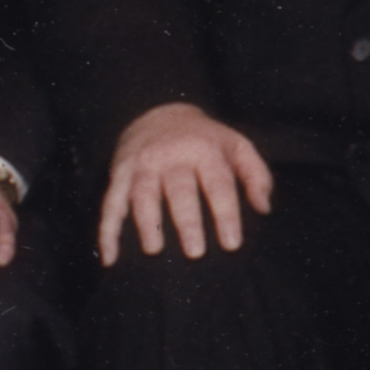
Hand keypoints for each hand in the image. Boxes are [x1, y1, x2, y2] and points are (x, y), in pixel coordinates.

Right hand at [97, 103, 271, 262]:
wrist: (158, 111)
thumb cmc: (205, 139)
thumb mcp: (237, 146)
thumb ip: (256, 176)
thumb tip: (263, 209)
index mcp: (204, 150)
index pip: (218, 185)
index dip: (226, 214)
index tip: (232, 244)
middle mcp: (171, 156)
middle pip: (179, 190)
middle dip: (186, 221)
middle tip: (195, 252)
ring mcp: (142, 165)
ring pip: (142, 194)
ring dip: (146, 222)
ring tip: (154, 249)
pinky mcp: (119, 175)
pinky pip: (110, 204)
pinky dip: (107, 231)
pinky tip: (110, 257)